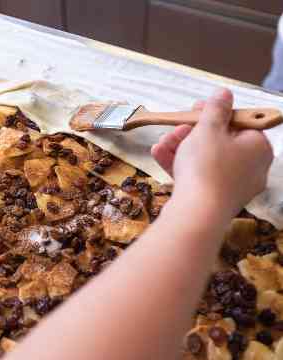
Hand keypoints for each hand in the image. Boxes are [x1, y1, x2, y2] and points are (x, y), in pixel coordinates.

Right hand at [151, 88, 272, 218]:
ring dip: (179, 147)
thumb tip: (224, 93)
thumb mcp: (208, 129)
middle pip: (219, 142)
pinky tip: (158, 154)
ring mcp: (231, 186)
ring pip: (204, 160)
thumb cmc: (207, 167)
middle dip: (190, 133)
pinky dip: (179, 165)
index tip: (195, 109)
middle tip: (176, 127)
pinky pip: (197, 177)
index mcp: (258, 147)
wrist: (197, 213)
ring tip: (162, 142)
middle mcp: (250, 168)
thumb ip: (215, 109)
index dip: (214, 114)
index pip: (239, 123)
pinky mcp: (213, 199)